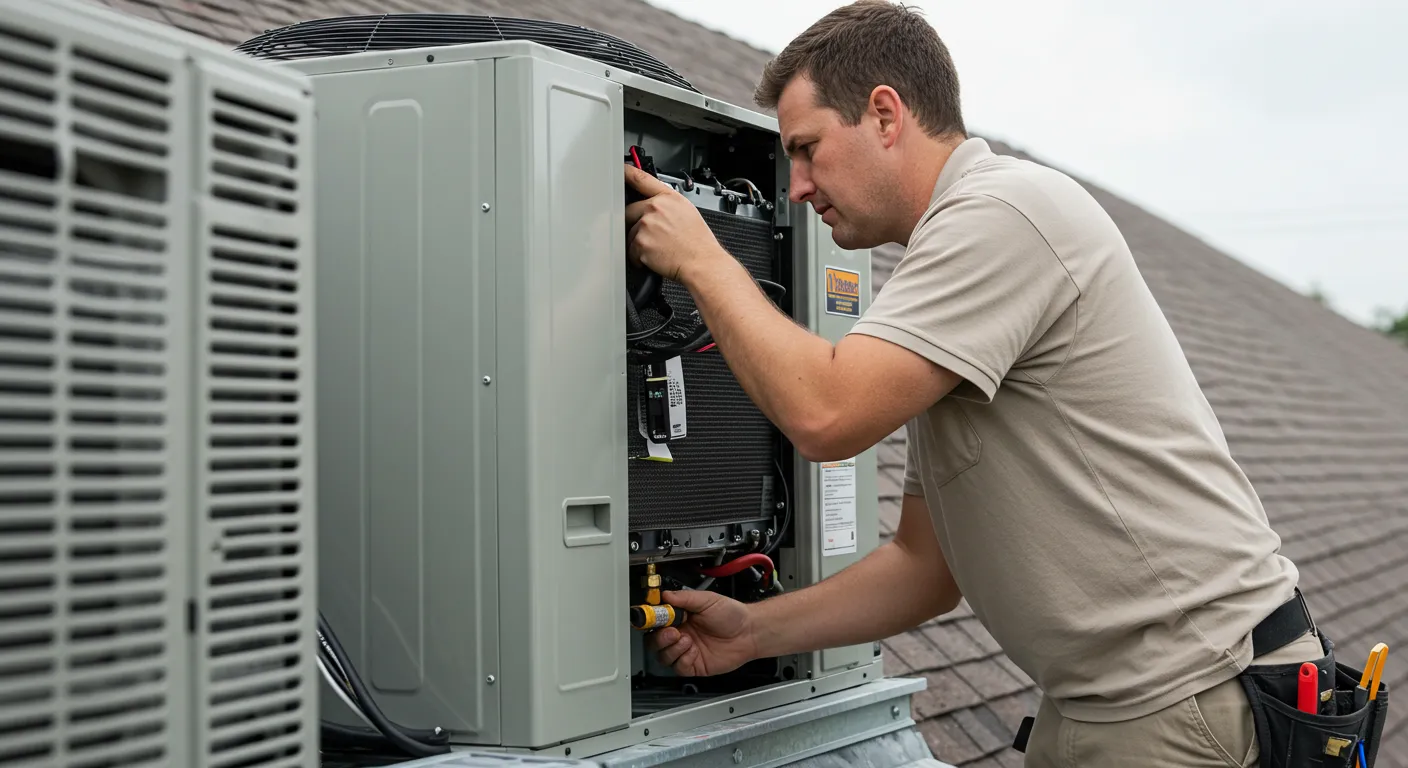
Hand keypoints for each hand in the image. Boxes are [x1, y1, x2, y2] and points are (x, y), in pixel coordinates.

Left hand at [624, 164, 725, 283]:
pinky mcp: (640, 242)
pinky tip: (655, 258)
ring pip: (630, 233)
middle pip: (629, 211)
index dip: (628, 173)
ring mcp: (646, 224)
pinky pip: (631, 250)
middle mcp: (656, 208)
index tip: (620, 170)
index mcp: (668, 198)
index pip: (643, 179)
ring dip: (639, 243)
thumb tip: (653, 206)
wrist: (701, 261)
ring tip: (659, 249)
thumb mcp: (687, 212)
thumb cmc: (697, 242)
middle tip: (652, 236)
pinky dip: (638, 258)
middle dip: (635, 224)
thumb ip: (667, 205)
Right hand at [645, 589, 759, 676]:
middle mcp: (681, 635)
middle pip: (654, 641)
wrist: (749, 632)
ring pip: (664, 656)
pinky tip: (693, 650)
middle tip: (671, 632)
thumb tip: (665, 595)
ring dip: (671, 648)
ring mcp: (686, 651)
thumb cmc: (732, 615)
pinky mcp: (694, 665)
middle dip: (659, 638)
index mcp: (680, 618)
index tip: (650, 617)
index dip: (650, 620)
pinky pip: (678, 667)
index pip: (656, 621)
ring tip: (686, 640)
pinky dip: (682, 659)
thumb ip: (684, 598)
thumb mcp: (707, 600)